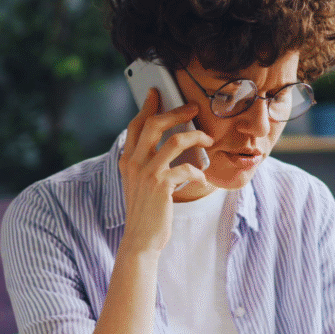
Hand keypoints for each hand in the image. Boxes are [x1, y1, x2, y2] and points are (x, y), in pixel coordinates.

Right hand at [119, 87, 212, 253]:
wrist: (140, 240)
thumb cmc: (145, 211)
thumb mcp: (139, 182)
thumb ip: (146, 162)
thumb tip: (169, 140)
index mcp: (127, 160)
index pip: (135, 125)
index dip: (147, 106)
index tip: (156, 93)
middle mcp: (134, 163)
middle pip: (155, 124)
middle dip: (176, 112)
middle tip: (193, 108)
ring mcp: (147, 174)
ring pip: (175, 141)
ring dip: (196, 137)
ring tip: (207, 140)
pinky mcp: (162, 186)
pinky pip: (186, 167)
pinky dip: (198, 170)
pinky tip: (201, 176)